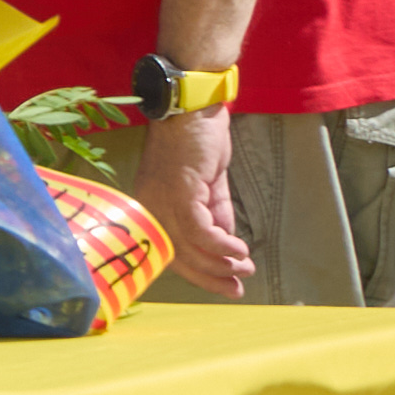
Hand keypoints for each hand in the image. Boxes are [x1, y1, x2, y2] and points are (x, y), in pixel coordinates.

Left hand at [136, 104, 250, 296]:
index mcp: (150, 206)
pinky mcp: (180, 191)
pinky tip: (239, 250)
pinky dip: (222, 245)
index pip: (169, 251)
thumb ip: (215, 214)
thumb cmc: (198, 142)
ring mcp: (162, 200)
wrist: (194, 108)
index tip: (225, 286)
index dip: (198, 273)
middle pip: (177, 256)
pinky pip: (200, 231)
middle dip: (210, 277)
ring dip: (222, 263)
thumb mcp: (207, 186)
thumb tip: (226, 245)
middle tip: (237, 287)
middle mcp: (149, 207)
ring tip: (245, 267)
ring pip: (189, 247)